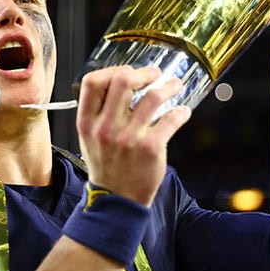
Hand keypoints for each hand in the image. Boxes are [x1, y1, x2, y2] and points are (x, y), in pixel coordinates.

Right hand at [76, 66, 191, 205]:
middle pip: (123, 80)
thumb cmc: (106, 167)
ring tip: (175, 86)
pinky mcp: (150, 148)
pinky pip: (170, 119)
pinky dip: (180, 112)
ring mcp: (129, 138)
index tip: (128, 72)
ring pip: (153, 96)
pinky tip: (182, 112)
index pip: (93, 82)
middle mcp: (106, 127)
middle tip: (155, 74)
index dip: (113, 70)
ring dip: (169, 87)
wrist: (116, 200)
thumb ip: (99, 112)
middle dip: (143, 73)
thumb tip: (121, 83)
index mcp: (88, 122)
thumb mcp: (90, 138)